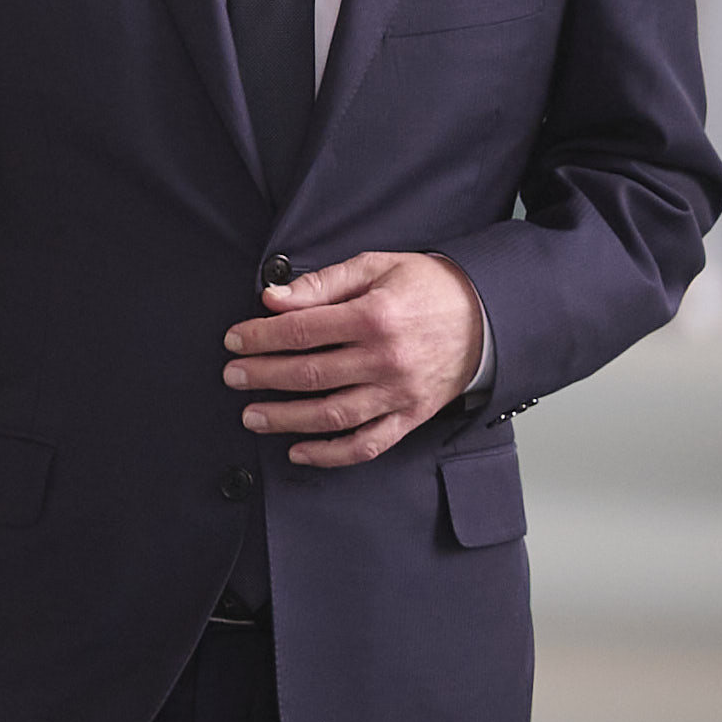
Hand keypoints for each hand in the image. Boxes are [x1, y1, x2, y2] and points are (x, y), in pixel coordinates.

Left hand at [222, 251, 486, 467]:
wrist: (488, 316)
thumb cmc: (428, 287)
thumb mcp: (376, 267)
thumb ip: (322, 283)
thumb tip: (273, 299)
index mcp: (374, 317)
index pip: (301, 331)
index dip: (260, 337)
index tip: (234, 341)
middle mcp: (386, 359)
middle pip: (310, 374)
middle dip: (263, 377)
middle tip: (232, 377)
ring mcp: (400, 393)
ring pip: (333, 415)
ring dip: (286, 420)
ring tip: (253, 416)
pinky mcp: (412, 416)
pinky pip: (368, 444)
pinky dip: (331, 454)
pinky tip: (299, 451)